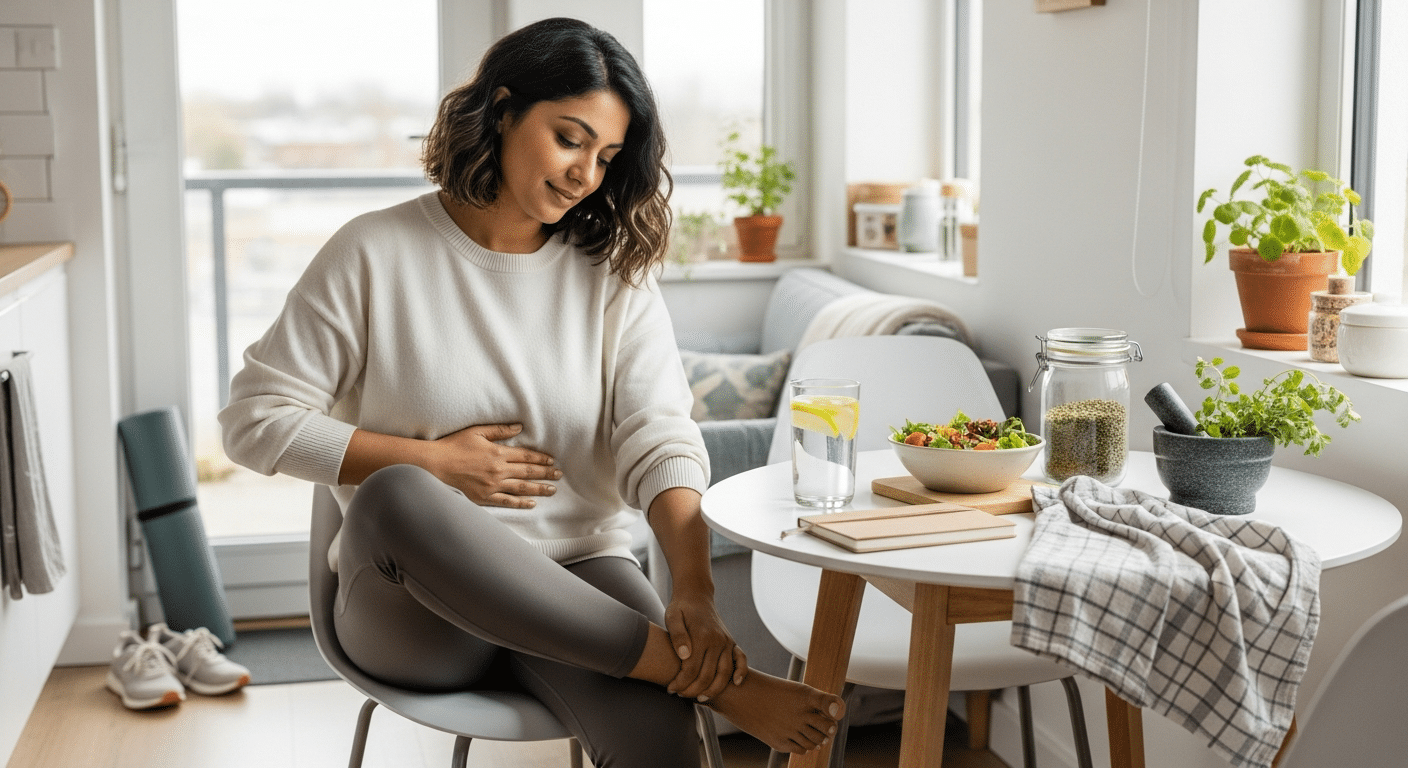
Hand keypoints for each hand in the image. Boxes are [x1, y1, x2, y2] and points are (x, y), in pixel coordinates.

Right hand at [429, 423, 560, 507]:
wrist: (435, 464)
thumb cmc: (454, 445)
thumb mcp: (477, 432)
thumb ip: (500, 430)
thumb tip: (520, 427)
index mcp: (498, 453)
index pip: (526, 456)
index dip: (541, 459)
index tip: (552, 461)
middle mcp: (498, 470)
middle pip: (528, 472)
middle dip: (546, 474)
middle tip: (559, 476)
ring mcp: (492, 486)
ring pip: (522, 488)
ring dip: (539, 489)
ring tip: (552, 491)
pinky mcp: (484, 497)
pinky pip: (507, 501)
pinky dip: (521, 503)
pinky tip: (531, 504)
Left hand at [664, 592, 748, 701]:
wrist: (696, 595)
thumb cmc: (681, 608)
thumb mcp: (672, 617)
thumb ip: (677, 636)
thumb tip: (684, 656)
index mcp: (702, 636)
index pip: (691, 669)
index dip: (680, 683)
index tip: (670, 689)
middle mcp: (717, 640)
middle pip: (707, 675)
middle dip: (692, 690)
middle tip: (680, 695)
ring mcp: (727, 642)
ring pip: (725, 673)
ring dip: (713, 689)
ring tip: (699, 698)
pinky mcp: (732, 642)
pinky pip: (741, 660)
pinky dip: (741, 672)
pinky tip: (736, 684)